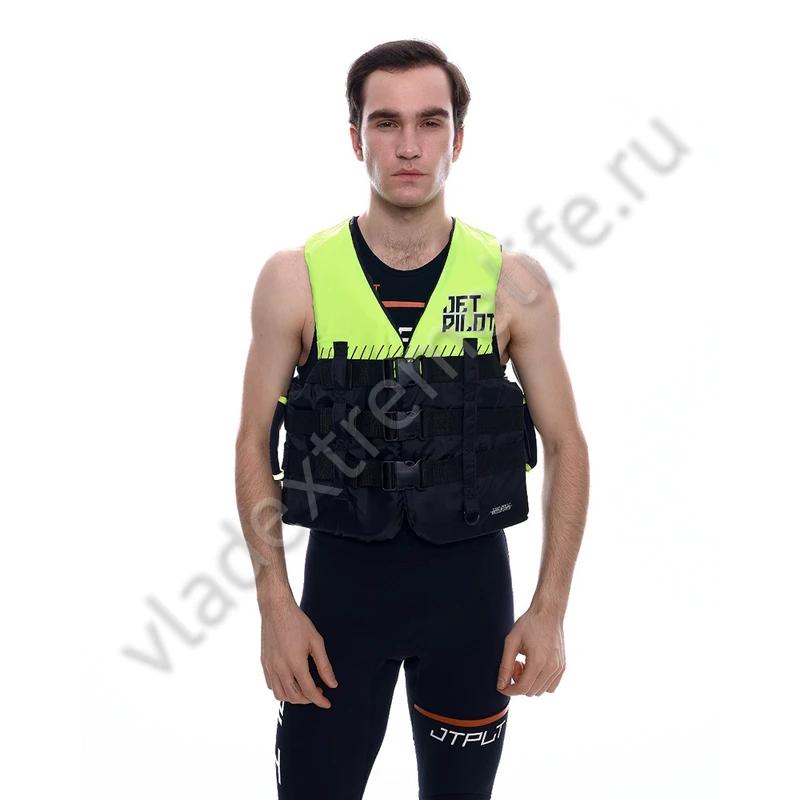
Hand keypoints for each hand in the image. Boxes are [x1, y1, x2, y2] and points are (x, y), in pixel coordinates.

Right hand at [260, 593, 337, 708]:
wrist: (276, 609)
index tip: (327, 703)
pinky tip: (291, 682)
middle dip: (308, 700)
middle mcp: (280, 667)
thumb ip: (324, 665)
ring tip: (305, 689)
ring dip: (294, 697)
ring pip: (280, 694)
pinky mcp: (264, 663)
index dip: (319, 700)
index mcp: (295, 662)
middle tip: (318, 692)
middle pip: (294, 696)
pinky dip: (281, 689)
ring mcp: (269, 666)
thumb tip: (332, 684)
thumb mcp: (316, 641)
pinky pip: (271, 685)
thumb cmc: (298, 622)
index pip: (308, 690)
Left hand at [496, 606, 564, 696]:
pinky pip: (551, 687)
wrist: (548, 612)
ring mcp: (560, 668)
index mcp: (538, 661)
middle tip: (515, 663)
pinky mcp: (563, 667)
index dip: (509, 690)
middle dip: (518, 683)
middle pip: (531, 691)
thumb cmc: (529, 624)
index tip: (501, 686)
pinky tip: (534, 667)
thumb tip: (501, 685)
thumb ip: (505, 665)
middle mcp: (552, 667)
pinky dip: (540, 683)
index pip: (522, 688)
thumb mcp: (511, 641)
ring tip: (525, 664)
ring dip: (529, 683)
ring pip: (541, 691)